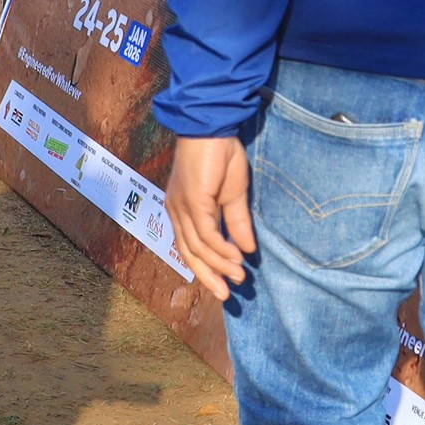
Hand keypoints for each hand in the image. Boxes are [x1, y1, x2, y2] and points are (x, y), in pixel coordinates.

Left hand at [164, 134, 256, 301]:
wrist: (213, 128)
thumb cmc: (220, 156)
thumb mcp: (233, 195)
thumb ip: (237, 223)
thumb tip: (247, 249)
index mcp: (183, 210)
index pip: (190, 247)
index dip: (206, 268)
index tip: (223, 286)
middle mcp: (177, 211)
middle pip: (189, 253)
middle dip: (209, 276)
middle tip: (226, 295)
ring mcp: (182, 207)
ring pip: (198, 247)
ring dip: (220, 265)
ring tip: (240, 278)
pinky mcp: (193, 201)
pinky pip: (206, 233)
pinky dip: (221, 249)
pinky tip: (236, 258)